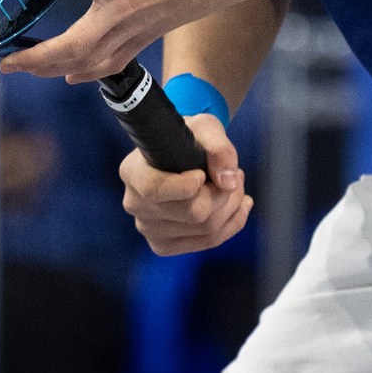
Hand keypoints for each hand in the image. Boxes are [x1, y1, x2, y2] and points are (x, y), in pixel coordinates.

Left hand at [0, 0, 272, 81]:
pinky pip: (113, 64)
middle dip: (36, 58)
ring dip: (54, 69)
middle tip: (4, 62)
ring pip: (89, 61)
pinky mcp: (148, 36)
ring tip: (24, 69)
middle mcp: (123, 7)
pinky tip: (68, 75)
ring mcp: (136, 27)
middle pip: (72, 45)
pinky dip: (88, 73)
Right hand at [120, 112, 251, 252]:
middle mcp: (135, 204)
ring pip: (206, 230)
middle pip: (193, 213)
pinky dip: (231, 224)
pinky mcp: (164, 245)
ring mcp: (148, 229)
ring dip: (232, 206)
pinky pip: (208, 242)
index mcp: (133, 172)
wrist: (180, 154)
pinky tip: (238, 205)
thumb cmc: (188, 138)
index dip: (188, 186)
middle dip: (224, 193)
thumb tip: (228, 183)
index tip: (202, 174)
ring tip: (236, 184)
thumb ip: (218, 147)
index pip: (156, 190)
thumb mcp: (205, 127)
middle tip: (236, 173)